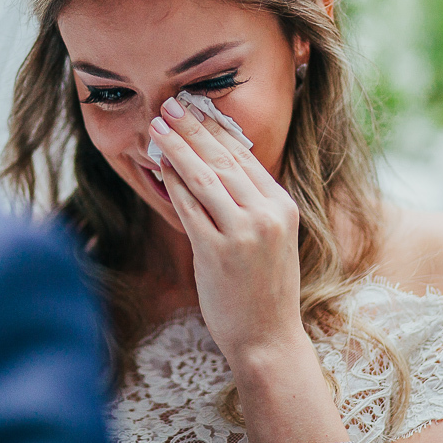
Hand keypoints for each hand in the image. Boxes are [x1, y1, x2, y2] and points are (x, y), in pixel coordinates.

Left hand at [149, 96, 305, 361]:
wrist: (268, 338)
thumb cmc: (265, 288)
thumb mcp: (273, 238)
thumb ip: (253, 204)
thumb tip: (218, 166)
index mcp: (284, 206)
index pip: (246, 157)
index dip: (217, 128)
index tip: (197, 107)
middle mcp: (267, 215)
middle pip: (224, 160)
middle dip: (194, 129)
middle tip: (171, 105)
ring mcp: (243, 233)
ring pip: (205, 179)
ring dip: (178, 149)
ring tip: (159, 128)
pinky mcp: (218, 253)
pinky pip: (190, 209)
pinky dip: (173, 185)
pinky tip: (160, 167)